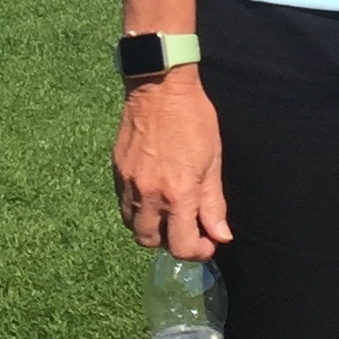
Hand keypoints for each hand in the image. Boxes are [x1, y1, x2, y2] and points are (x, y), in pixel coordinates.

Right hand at [112, 68, 231, 257]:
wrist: (159, 86)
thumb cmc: (193, 118)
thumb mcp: (212, 160)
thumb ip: (213, 203)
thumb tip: (220, 235)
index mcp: (178, 193)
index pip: (181, 246)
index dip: (197, 251)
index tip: (207, 241)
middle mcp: (149, 194)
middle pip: (151, 242)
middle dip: (170, 242)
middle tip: (186, 228)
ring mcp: (129, 183)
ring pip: (133, 226)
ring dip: (151, 228)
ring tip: (168, 212)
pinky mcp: (118, 170)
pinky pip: (124, 204)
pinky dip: (138, 209)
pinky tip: (153, 194)